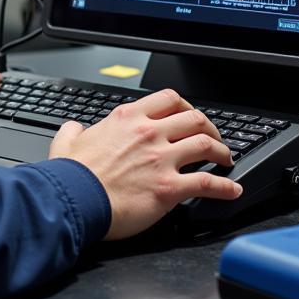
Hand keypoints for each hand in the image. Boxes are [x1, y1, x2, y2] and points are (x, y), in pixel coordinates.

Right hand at [49, 88, 242, 239]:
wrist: (75, 199)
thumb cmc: (73, 175)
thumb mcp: (66, 141)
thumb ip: (73, 130)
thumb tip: (74, 128)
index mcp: (127, 118)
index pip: (168, 99)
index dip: (186, 107)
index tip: (189, 117)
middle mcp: (148, 133)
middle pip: (194, 118)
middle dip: (210, 127)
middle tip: (213, 139)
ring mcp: (161, 159)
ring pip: (206, 145)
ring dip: (222, 152)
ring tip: (226, 160)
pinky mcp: (169, 187)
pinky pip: (208, 183)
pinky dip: (226, 187)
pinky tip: (232, 190)